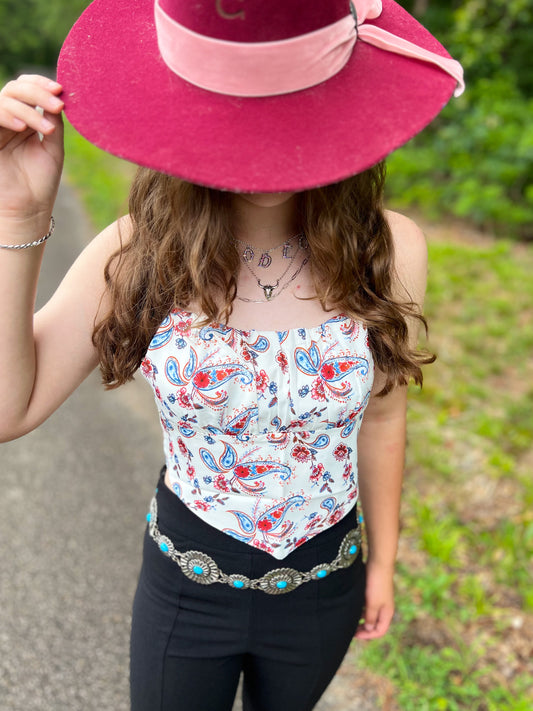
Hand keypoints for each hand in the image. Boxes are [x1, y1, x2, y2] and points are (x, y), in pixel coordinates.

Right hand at [0, 74, 63, 223]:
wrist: (27, 210)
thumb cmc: (41, 182)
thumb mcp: (53, 147)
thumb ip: (53, 120)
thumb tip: (58, 95)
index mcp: (26, 120)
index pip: (28, 89)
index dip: (41, 83)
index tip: (61, 90)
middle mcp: (9, 120)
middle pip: (15, 89)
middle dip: (38, 92)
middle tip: (58, 104)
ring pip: (4, 99)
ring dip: (28, 108)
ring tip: (47, 130)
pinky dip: (8, 115)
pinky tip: (24, 127)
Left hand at [355, 560, 394, 639]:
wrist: (378, 563)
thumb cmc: (376, 584)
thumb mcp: (372, 603)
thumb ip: (370, 617)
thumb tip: (369, 629)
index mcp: (387, 613)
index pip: (380, 631)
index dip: (368, 635)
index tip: (355, 634)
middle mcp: (385, 608)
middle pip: (375, 624)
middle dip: (364, 629)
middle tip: (351, 630)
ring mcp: (381, 600)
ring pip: (371, 615)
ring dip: (362, 619)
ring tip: (350, 620)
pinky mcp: (375, 593)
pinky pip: (368, 606)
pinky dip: (361, 610)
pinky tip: (353, 607)